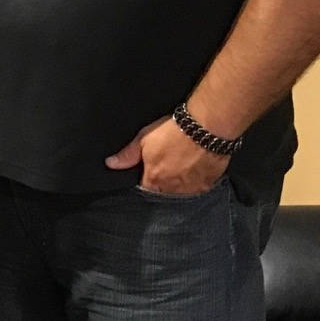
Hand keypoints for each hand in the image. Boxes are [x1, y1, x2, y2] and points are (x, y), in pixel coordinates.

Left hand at [106, 114, 227, 196]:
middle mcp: (173, 189)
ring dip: (179, 184)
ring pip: (181, 192)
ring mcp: (192, 188)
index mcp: (154, 180)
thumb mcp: (144, 138)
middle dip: (162, 183)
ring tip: (182, 167)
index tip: (148, 173)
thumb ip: (128, 155)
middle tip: (167, 166)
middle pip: (163, 193)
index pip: (145, 189)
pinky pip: (199, 188)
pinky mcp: (208, 183)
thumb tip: (111, 164)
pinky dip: (196, 181)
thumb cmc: (174, 131)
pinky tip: (195, 169)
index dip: (145, 181)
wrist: (206, 127)